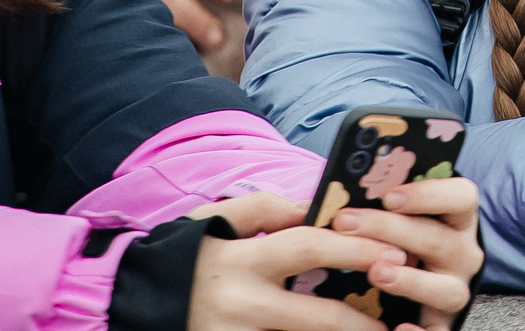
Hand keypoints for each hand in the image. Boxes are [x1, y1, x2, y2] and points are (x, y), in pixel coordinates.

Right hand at [185, 193, 419, 330]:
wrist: (129, 305)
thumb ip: (262, 208)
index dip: (355, 249)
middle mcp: (241, 305)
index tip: (394, 251)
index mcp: (242, 260)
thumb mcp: (212, 222)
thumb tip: (312, 206)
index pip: (309, 248)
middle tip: (390, 323)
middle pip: (316, 318)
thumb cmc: (179, 258)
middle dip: (360, 322)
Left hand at [335, 174, 482, 328]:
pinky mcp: (443, 322)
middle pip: (438, 239)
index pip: (462, 197)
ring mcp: (455, 289)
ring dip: (410, 280)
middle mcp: (464, 254)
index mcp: (458, 219)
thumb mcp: (405, 214)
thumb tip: (346, 186)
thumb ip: (387, 201)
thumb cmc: (404, 236)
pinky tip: (398, 327)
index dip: (428, 195)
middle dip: (389, 229)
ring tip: (375, 273)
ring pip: (445, 288)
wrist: (423, 279)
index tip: (388, 195)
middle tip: (346, 222)